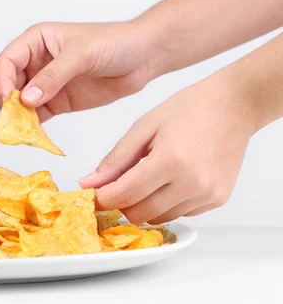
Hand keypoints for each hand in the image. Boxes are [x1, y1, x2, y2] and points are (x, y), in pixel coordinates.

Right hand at [0, 21, 158, 121]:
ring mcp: (45, 84)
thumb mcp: (82, 55)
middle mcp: (36, 62)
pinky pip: (36, 116)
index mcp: (36, 41)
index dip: (2, 79)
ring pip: (17, 102)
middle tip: (14, 117)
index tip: (7, 99)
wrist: (143, 58)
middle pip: (5, 82)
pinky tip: (34, 134)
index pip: (7, 60)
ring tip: (24, 129)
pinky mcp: (57, 102)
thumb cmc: (114, 42)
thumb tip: (26, 98)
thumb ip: (53, 76)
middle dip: (6, 100)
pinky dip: (32, 126)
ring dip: (17, 116)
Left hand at [79, 74, 254, 223]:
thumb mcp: (144, 127)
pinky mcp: (218, 199)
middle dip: (122, 203)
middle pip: (140, 213)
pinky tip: (170, 180)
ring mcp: (207, 194)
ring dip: (144, 204)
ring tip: (148, 178)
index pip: (124, 195)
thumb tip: (89, 183)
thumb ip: (115, 159)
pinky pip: (179, 213)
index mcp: (170, 160)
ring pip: (159, 218)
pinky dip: (166, 204)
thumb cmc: (189, 109)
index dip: (102, 198)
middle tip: (118, 185)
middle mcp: (192, 183)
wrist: (234, 106)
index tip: (92, 194)